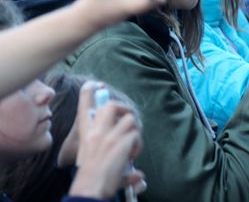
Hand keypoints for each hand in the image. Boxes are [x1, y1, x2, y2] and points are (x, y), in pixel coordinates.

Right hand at [69, 82, 143, 198]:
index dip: (89, 92)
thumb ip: (107, 155)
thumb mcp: (89, 159)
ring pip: (130, 119)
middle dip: (124, 109)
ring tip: (132, 145)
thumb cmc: (90, 177)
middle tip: (128, 122)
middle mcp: (96, 132)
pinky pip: (136, 135)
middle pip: (112, 105)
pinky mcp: (121, 142)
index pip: (84, 106)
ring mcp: (109, 136)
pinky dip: (138, 145)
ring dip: (135, 131)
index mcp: (86, 134)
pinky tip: (132, 155)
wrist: (89, 189)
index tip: (95, 84)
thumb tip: (134, 169)